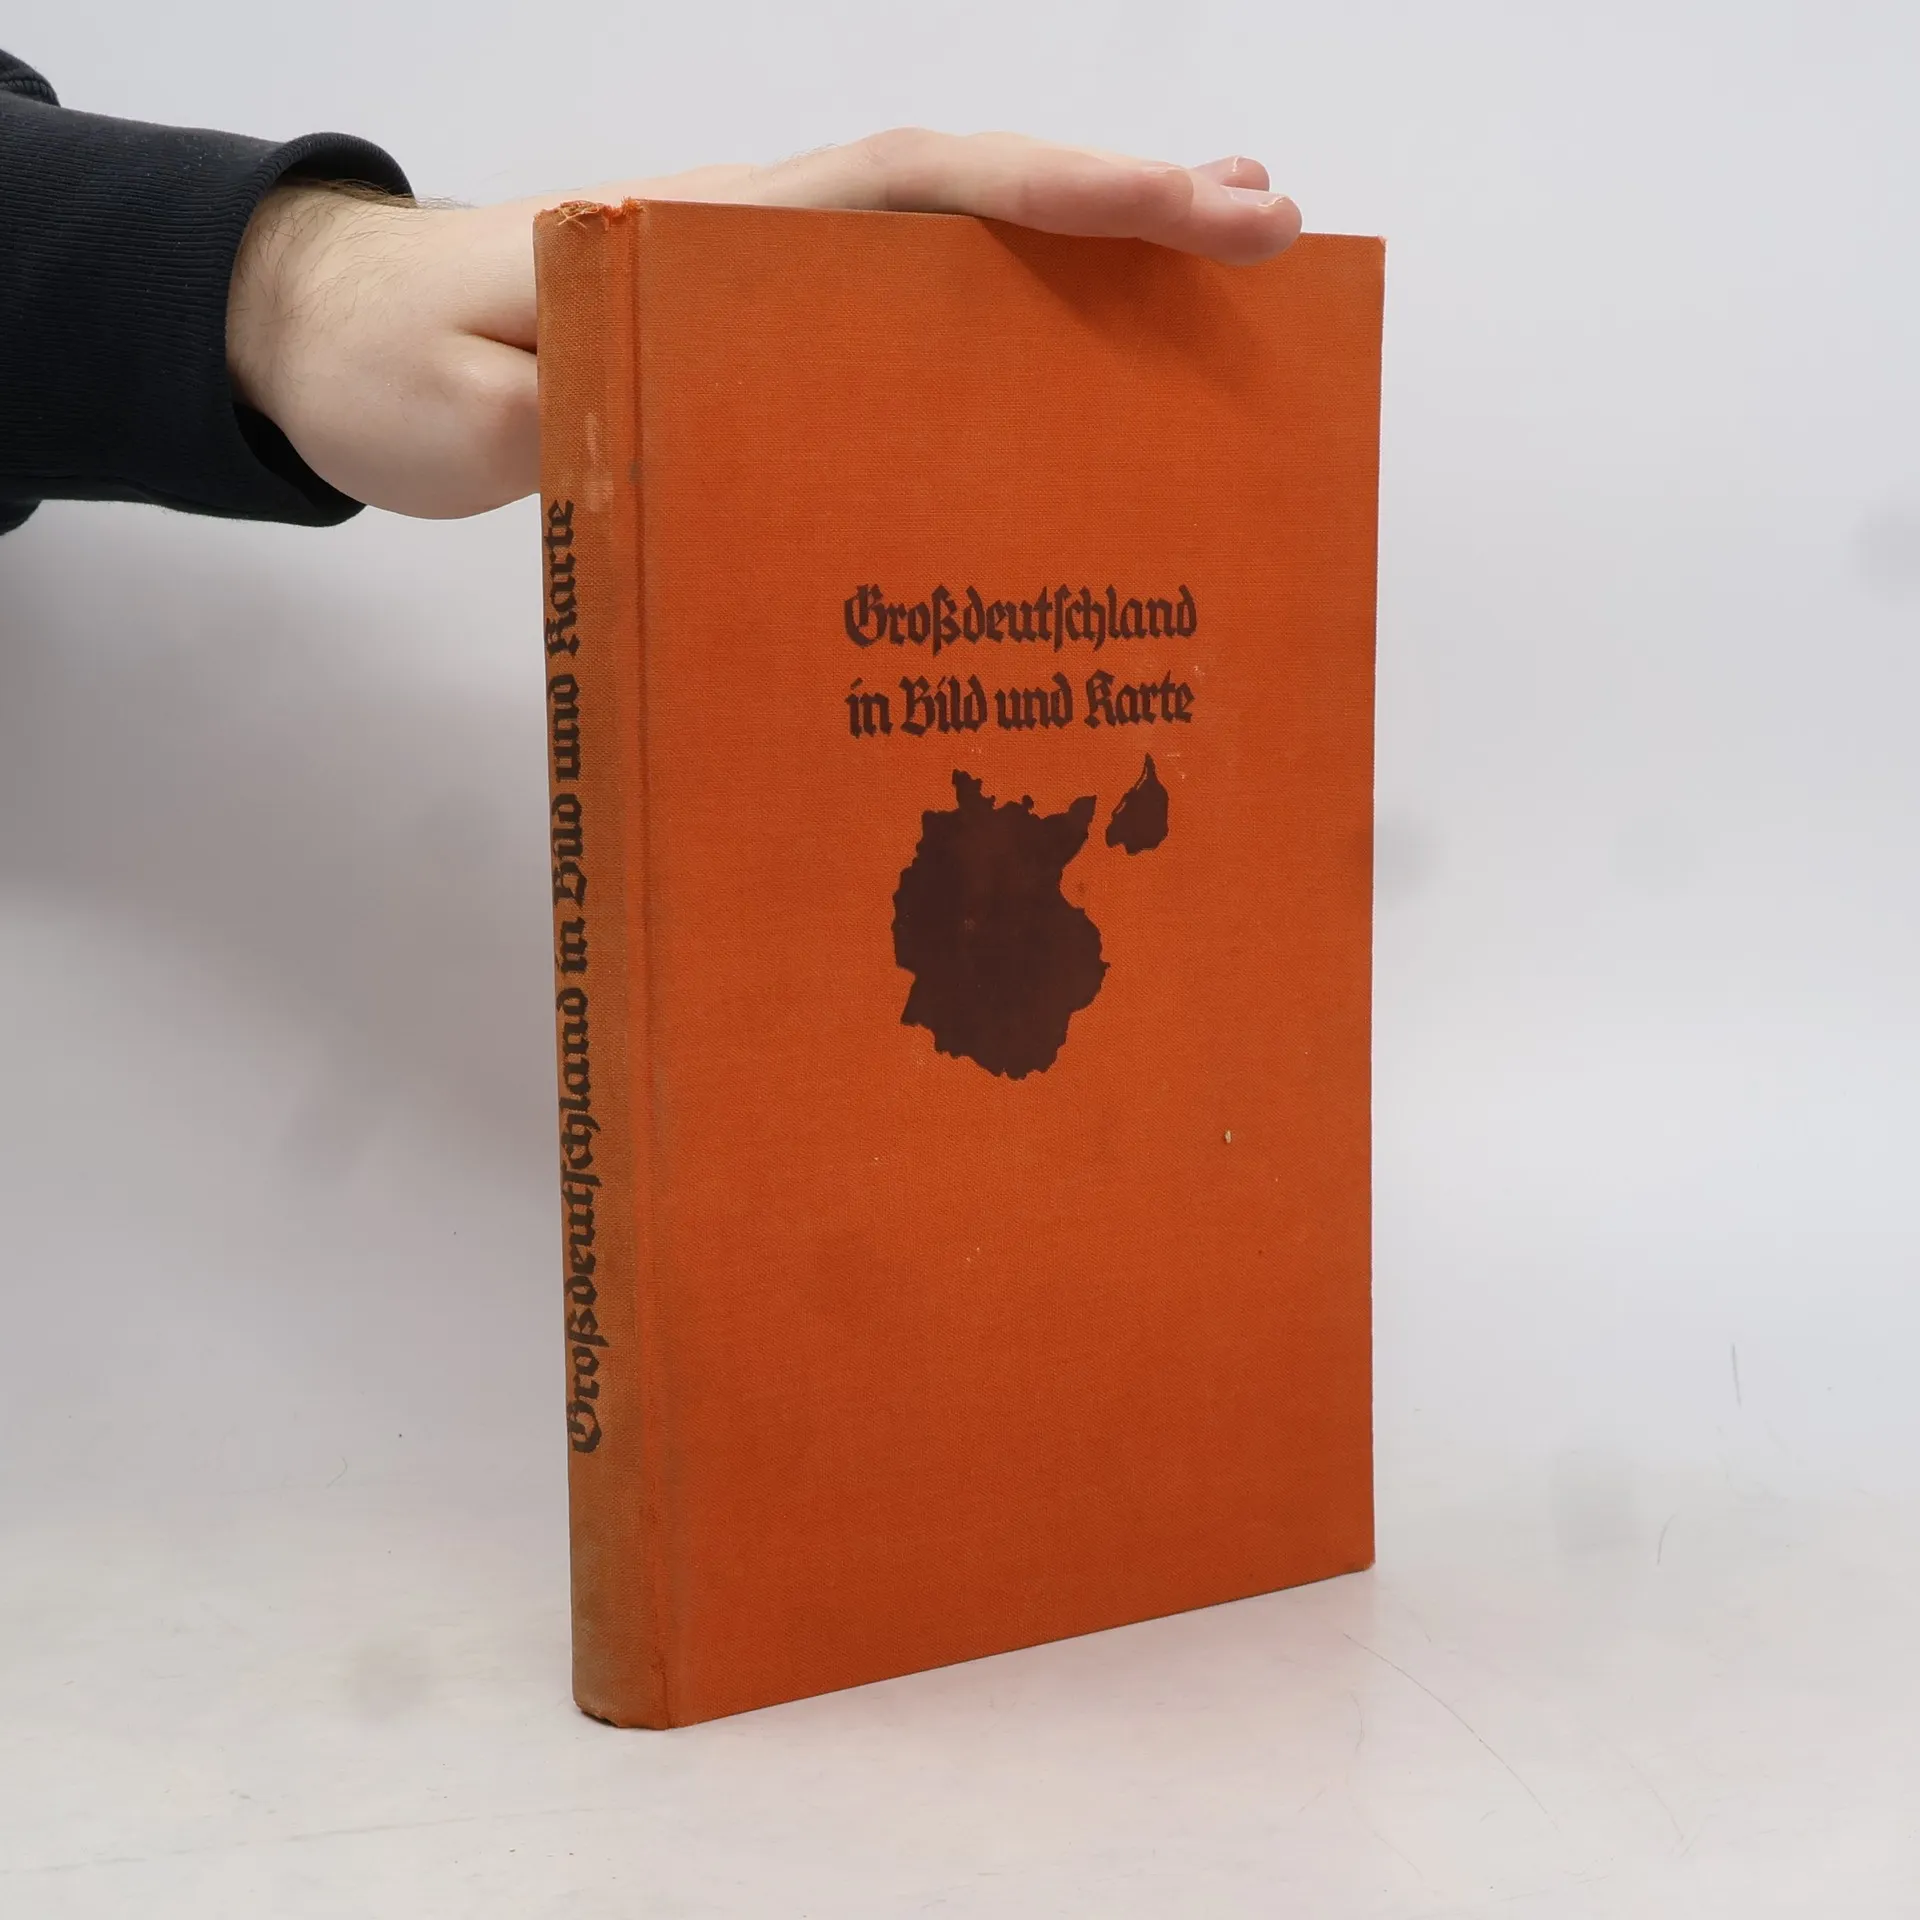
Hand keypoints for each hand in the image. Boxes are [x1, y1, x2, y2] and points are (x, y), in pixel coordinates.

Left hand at [228, 131, 1301, 520]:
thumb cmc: (398, 358)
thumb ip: (563, 407)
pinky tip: (1065, 361)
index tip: (1193, 206)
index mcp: (716, 233)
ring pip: (956, 254)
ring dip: (1085, 254)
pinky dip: (1004, 317)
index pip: (919, 188)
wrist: (340, 338)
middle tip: (1269, 225)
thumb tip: (675, 422)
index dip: (1061, 194)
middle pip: (973, 202)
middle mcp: (767, 242)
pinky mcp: (760, 348)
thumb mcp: (461, 400)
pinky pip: (907, 323)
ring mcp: (770, 288)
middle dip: (1122, 208)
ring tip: (1216, 268)